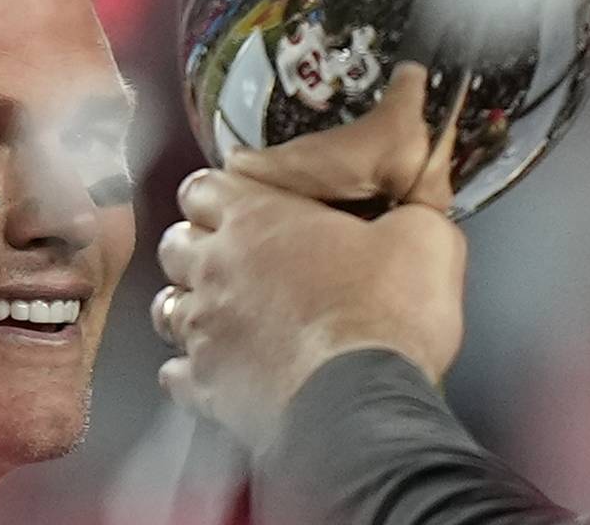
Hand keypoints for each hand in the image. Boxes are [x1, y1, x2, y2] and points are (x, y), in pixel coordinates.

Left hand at [155, 63, 466, 447]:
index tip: (236, 202)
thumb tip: (414, 211)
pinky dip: (189, 370)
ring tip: (219, 312)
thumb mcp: (424, 238)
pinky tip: (217, 370)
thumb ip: (410, 212)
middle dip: (195, 245)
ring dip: (188, 304)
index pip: (202, 187)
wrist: (364, 402)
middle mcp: (216, 268)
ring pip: (165, 305)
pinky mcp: (205, 384)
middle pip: (174, 243)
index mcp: (257, 219)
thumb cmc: (386, 317)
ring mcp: (204, 329)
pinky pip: (174, 372)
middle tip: (227, 257)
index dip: (217, 193)